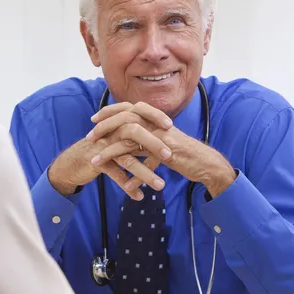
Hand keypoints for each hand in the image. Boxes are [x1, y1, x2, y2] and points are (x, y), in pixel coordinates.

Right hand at [48, 103, 173, 199]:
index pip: (139, 113)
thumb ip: (135, 133)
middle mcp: (111, 132)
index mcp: (118, 122)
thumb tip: (159, 132)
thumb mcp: (117, 138)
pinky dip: (127, 186)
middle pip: (135, 132)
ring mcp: (103, 147)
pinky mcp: (96, 161)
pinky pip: (115, 174)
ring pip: (127, 159)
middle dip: (154, 145)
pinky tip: (138, 196)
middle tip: (170, 157)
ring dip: (145, 173)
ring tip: (160, 186)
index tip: (171, 126)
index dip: (155, 117)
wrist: (73, 162)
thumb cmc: (100, 150)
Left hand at [91, 103, 236, 197]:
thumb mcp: (158, 140)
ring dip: (110, 153)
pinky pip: (146, 164)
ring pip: (130, 142)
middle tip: (89, 138)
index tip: (93, 120)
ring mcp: (161, 137)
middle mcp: (156, 124)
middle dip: (104, 128)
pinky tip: (126, 186)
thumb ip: (143, 136)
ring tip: (95, 163)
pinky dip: (135, 176)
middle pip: (124, 120)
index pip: (127, 108)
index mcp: (153, 118)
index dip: (109, 112)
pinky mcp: (168, 153)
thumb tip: (124, 136)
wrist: (204, 162)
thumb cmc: (180, 152)